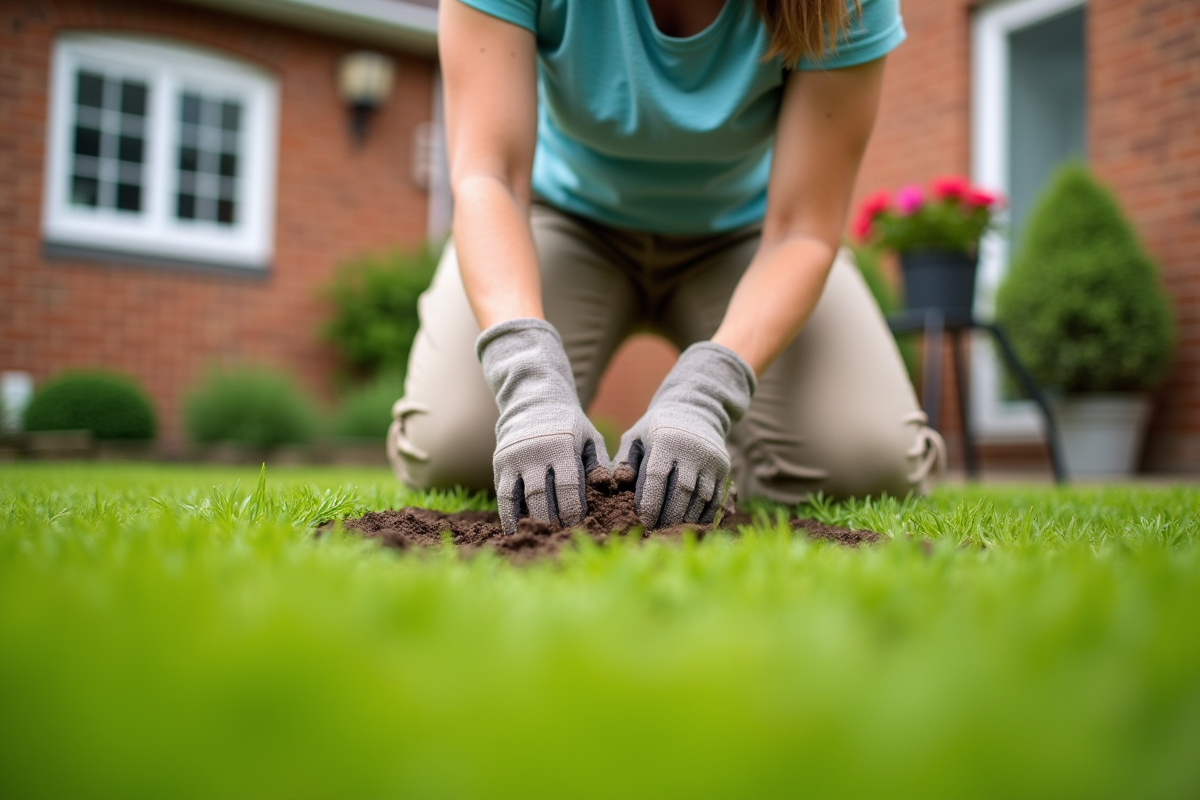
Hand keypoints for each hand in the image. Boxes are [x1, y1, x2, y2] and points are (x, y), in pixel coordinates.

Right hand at [477, 318, 609, 534]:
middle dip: (553, 520)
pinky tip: (515, 532)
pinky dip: (509, 516)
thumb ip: (598, 465)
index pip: (568, 486)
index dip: (573, 510)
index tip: (580, 527)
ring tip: (543, 538)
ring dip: (532, 521)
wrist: (534, 401)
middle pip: (542, 496)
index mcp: (561, 445)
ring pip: (521, 498)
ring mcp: (514, 459)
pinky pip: (503, 496)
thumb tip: (607, 491)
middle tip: (564, 537)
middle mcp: (535, 452)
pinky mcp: (500, 464)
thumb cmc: (570, 426)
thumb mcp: (590, 438)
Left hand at [615, 342, 754, 529]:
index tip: (643, 521)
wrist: (696, 410)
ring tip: (671, 531)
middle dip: (668, 516)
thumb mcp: (636, 436)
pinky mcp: (725, 468)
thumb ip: (625, 460)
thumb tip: (618, 485)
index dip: (650, 503)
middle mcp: (692, 449)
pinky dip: (704, 515)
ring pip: (701, 498)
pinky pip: (716, 498)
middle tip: (656, 532)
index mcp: (666, 440)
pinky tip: (690, 523)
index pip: (657, 477)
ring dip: (686, 518)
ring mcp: (712, 459)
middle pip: (681, 492)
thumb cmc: (657, 428)